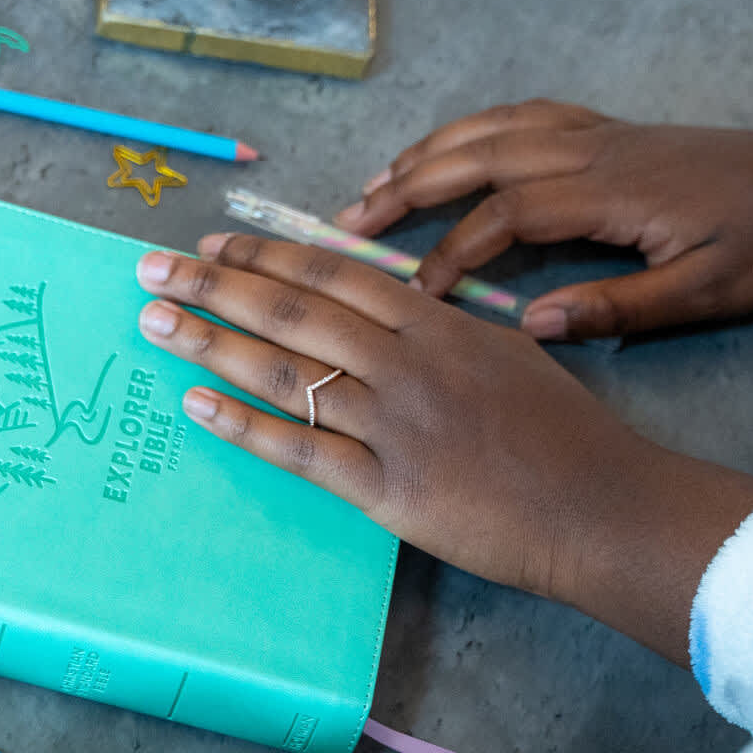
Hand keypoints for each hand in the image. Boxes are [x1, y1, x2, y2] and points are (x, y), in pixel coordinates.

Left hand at [136, 237, 752, 661]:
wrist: (599, 506)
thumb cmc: (563, 437)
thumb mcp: (506, 356)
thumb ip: (442, 333)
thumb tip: (394, 313)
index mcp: (438, 325)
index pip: (336, 276)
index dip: (268, 257)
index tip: (214, 245)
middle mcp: (408, 363)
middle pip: (295, 311)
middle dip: (216, 285)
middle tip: (153, 269)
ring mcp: (395, 424)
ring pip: (287, 371)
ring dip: (211, 342)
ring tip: (156, 322)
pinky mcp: (386, 487)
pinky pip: (299, 448)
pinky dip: (243, 423)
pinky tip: (196, 403)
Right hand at [334, 102, 752, 341]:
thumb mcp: (705, 292)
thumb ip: (618, 307)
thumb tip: (531, 323)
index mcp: (611, 194)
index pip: (504, 216)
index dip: (451, 251)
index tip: (413, 293)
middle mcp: (595, 152)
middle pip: (479, 157)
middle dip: (410, 188)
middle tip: (352, 223)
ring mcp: (602, 134)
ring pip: (495, 130)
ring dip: (430, 153)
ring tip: (377, 183)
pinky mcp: (613, 131)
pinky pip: (525, 117)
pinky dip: (475, 129)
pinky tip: (449, 148)